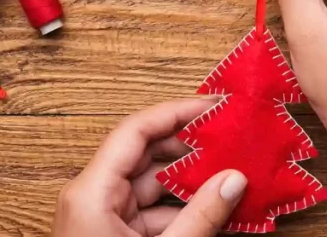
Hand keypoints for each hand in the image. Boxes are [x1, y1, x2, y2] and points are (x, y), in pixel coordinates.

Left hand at [52, 99, 248, 236]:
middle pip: (146, 156)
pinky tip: (220, 212)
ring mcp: (103, 220)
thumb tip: (235, 180)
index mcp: (91, 192)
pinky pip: (154, 215)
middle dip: (192, 148)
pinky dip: (186, 212)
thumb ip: (202, 217)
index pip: (136, 130)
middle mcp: (93, 198)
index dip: (176, 112)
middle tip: (232, 138)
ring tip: (235, 175)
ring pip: (154, 187)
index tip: (213, 105)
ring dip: (194, 183)